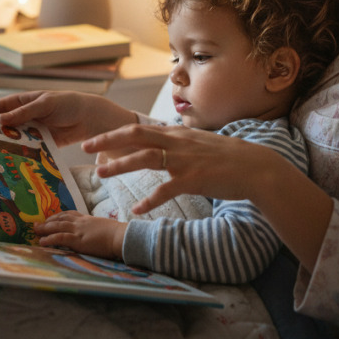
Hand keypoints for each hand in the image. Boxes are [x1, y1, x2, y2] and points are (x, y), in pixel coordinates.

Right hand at [0, 91, 137, 146]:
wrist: (88, 117)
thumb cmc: (66, 103)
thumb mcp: (44, 104)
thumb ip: (24, 112)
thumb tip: (1, 120)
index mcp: (22, 102)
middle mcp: (24, 116)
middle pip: (3, 125)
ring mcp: (31, 130)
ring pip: (13, 138)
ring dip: (4, 146)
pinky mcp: (40, 143)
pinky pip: (27, 148)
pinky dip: (19, 154)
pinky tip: (11, 163)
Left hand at [34, 211, 126, 259]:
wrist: (121, 236)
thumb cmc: (116, 234)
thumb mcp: (104, 228)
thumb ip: (95, 230)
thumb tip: (94, 235)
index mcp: (87, 219)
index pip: (69, 214)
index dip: (58, 216)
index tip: (50, 218)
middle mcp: (80, 222)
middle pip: (60, 219)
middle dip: (47, 221)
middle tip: (36, 224)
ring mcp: (78, 230)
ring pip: (57, 226)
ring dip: (45, 228)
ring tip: (35, 230)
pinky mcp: (78, 240)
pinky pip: (60, 238)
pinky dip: (50, 239)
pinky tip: (42, 241)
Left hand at [84, 123, 279, 214]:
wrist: (254, 167)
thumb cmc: (225, 156)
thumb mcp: (196, 142)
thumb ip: (175, 141)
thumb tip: (156, 139)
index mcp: (175, 134)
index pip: (137, 129)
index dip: (113, 133)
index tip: (93, 138)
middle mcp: (176, 142)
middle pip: (135, 136)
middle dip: (107, 140)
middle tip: (84, 146)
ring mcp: (184, 160)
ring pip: (145, 158)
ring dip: (120, 165)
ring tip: (100, 174)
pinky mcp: (193, 179)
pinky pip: (166, 189)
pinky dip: (150, 200)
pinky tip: (137, 209)